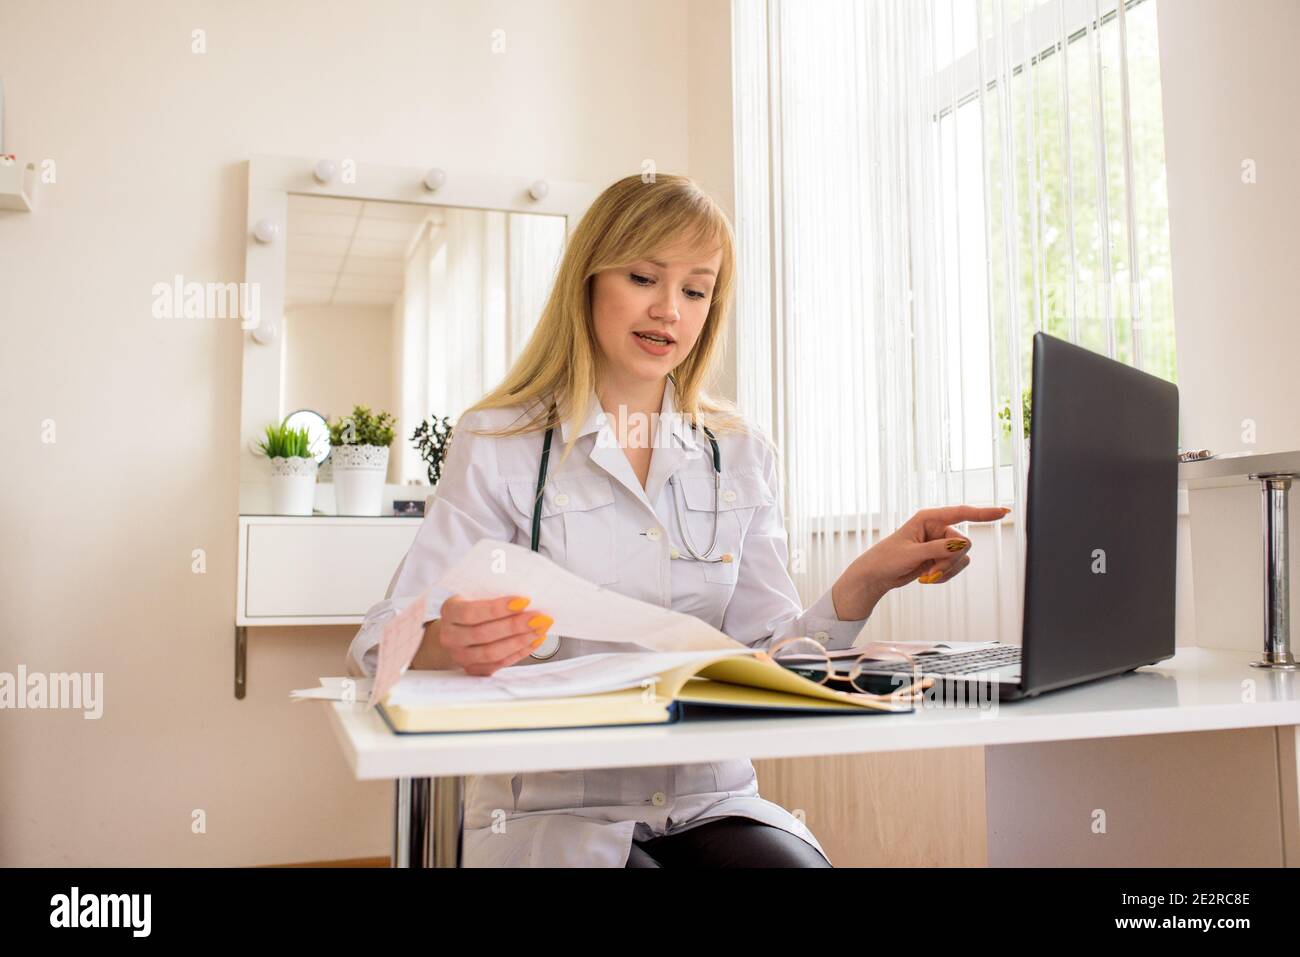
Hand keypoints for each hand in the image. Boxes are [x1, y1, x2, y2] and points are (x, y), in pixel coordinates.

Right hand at [437, 594, 552, 675]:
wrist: (457, 630)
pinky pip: (499, 664)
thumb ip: (493, 594)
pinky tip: (534, 641)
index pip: (471, 612)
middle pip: (484, 634)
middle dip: (516, 626)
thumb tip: (525, 597)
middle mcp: (450, 636)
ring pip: (492, 653)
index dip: (498, 608)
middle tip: (539, 617)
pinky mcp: (473, 669)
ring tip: (540, 629)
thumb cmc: (472, 607)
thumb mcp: (475, 594)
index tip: (524, 601)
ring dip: (521, 641)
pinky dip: (520, 653)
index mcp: (449, 612)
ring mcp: (460, 656)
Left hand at [832, 505, 1011, 618]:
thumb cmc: (887, 559)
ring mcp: (940, 543)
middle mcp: (937, 528)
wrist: (876, 576)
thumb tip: (962, 545)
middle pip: (964, 543)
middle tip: (929, 570)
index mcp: (928, 518)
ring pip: (962, 558)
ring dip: (947, 570)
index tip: (1004, 512)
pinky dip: (945, 576)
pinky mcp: (941, 557)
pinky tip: (927, 578)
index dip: (983, 513)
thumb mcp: (911, 554)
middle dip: (950, 560)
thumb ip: (938, 549)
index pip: (961, 512)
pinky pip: (956, 567)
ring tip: (926, 576)